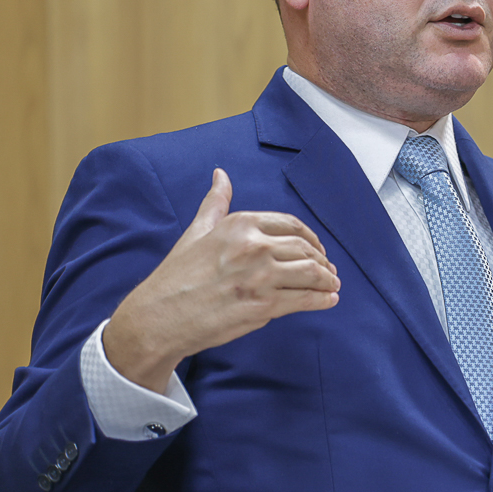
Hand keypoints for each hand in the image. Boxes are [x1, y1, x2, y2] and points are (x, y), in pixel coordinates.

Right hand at [103, 168, 339, 392]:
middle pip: (306, 249)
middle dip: (323, 261)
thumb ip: (216, 203)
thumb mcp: (197, 232)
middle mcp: (254, 246)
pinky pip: (306, 299)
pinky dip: (323, 299)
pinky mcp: (264, 305)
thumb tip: (221, 175)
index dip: (311, 238)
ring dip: (328, 280)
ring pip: (312, 273)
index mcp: (241, 224)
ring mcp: (261, 276)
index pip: (292, 225)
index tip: (317, 249)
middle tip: (329, 271)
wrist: (160, 317)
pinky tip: (328, 300)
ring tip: (332, 285)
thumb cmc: (177, 277)